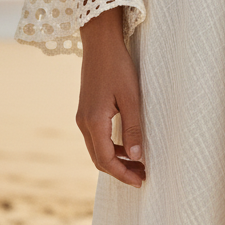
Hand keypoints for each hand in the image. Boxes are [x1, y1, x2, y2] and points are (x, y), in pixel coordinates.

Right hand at [77, 7, 145, 187]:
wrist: (100, 43)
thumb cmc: (118, 66)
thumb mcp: (131, 97)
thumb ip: (133, 127)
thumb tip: (137, 156)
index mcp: (93, 122)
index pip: (106, 160)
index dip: (123, 174)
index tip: (141, 180)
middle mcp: (83, 123)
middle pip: (99, 159)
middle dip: (120, 171)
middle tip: (142, 176)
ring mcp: (82, 117)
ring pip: (97, 149)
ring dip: (116, 159)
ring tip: (138, 163)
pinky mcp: (86, 110)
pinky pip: (96, 138)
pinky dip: (111, 147)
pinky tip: (127, 145)